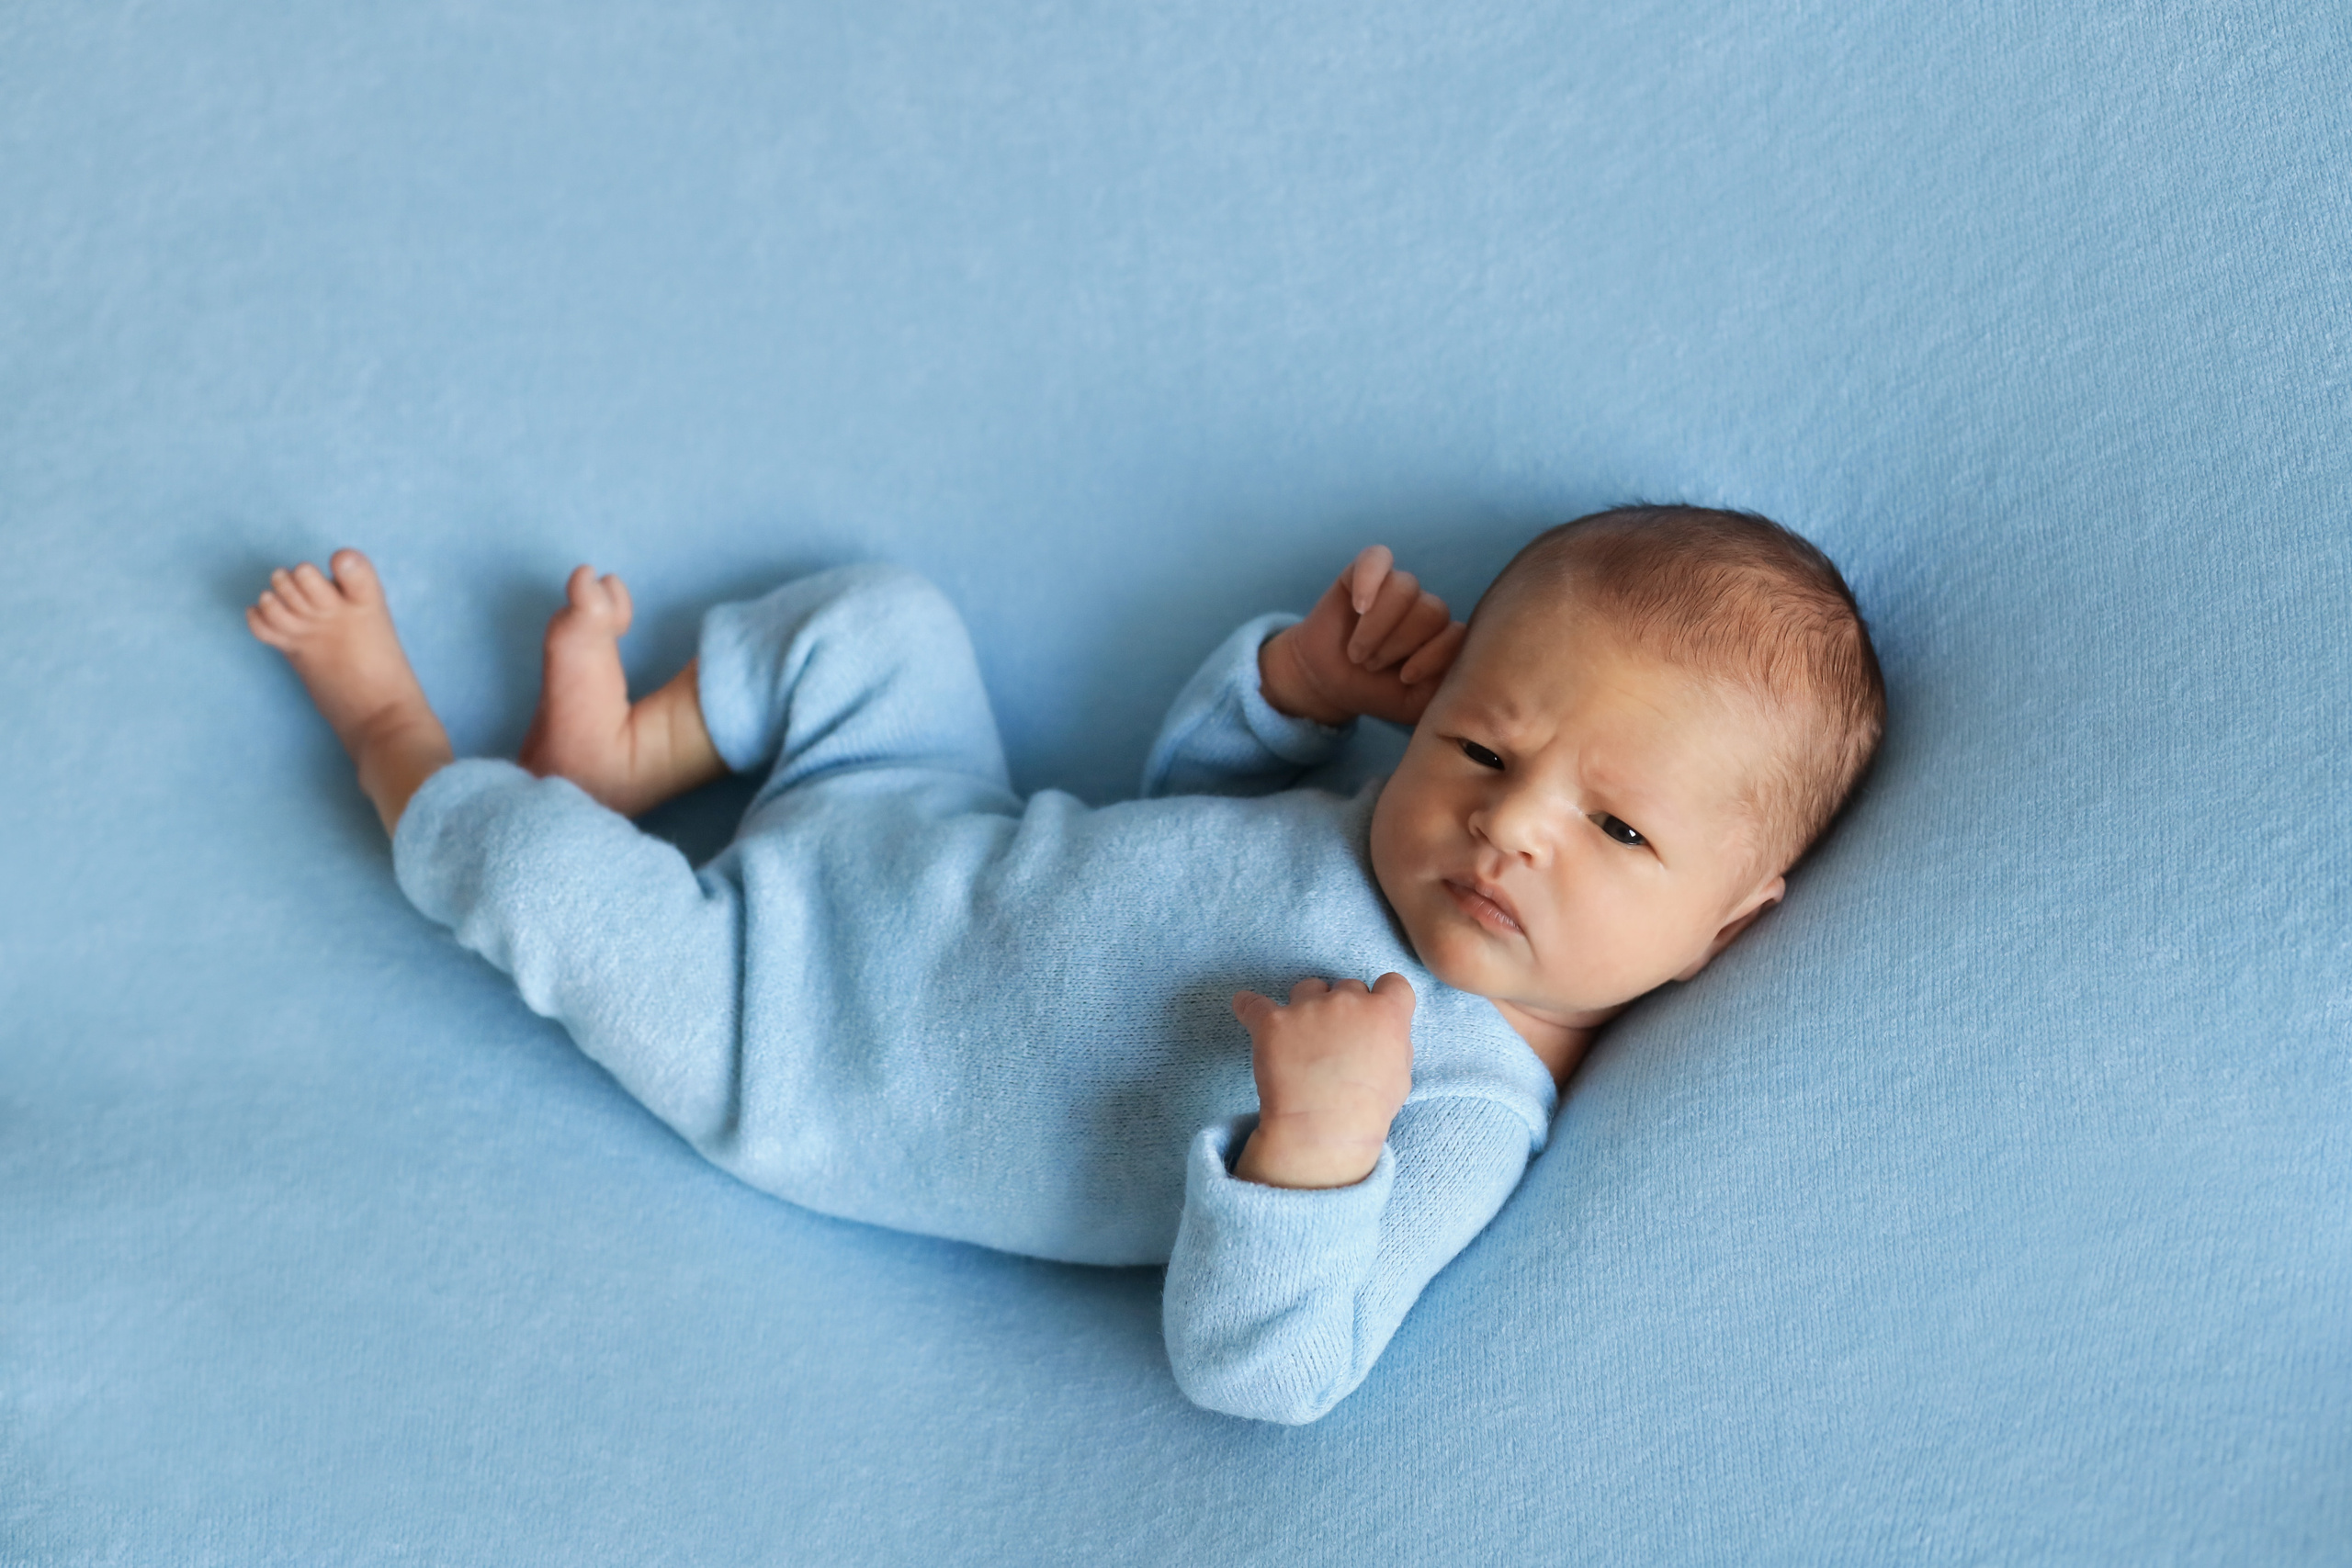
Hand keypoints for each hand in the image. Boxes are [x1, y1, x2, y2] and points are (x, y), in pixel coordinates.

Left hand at [1229, 973, 1415, 1188]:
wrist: (1324, 1132)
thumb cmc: (1366, 1112)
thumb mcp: (1400, 1078)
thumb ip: (1395, 1044)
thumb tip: (1382, 1032)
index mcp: (1386, 1015)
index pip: (1392, 983)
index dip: (1381, 998)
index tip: (1371, 1012)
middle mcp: (1349, 1003)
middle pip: (1347, 987)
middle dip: (1342, 1008)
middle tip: (1334, 1039)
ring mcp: (1309, 1009)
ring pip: (1307, 989)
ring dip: (1305, 1007)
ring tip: (1299, 1040)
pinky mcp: (1273, 1022)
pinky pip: (1252, 1002)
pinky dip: (1249, 1006)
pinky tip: (1246, 1009)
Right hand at [1259, 546, 1467, 727]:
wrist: (1328, 683)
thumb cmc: (1376, 693)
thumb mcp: (1416, 705)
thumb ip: (1444, 688)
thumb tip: (1460, 667)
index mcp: (1443, 638)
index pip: (1456, 633)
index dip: (1432, 655)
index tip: (1405, 678)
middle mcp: (1424, 609)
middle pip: (1431, 610)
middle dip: (1397, 644)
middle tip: (1370, 666)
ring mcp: (1396, 588)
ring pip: (1404, 587)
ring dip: (1377, 626)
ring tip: (1357, 652)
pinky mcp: (1365, 572)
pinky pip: (1376, 557)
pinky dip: (1369, 579)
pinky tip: (1358, 606)